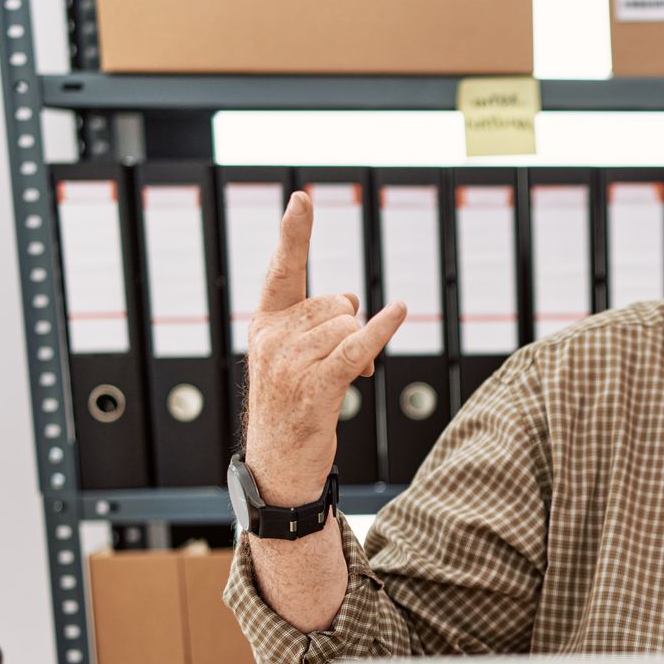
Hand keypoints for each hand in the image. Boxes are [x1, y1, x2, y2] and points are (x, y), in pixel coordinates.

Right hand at [241, 191, 406, 504]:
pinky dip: (380, 331)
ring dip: (360, 350)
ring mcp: (290, 363)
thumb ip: (319, 323)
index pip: (282, 269)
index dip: (294, 234)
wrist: (279, 464)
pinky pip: (356, 347)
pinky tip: (398, 312)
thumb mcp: (296, 357)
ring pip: (349, 326)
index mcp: (265, 323)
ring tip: (341, 380)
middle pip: (337, 302)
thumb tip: (356, 305)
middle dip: (350, 327)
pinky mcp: (315, 387)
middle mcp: (272, 338)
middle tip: (337, 364)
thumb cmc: (294, 406)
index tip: (302, 199)